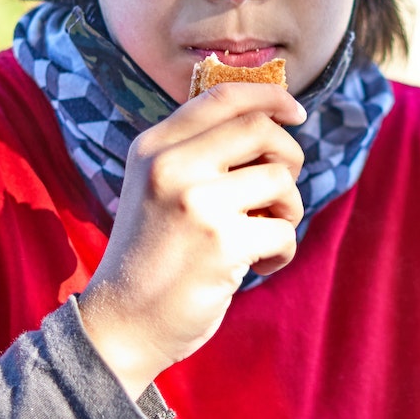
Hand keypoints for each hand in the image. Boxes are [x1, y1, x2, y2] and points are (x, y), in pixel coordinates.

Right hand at [77, 81, 305, 391]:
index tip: (296, 113)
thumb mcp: (157, 187)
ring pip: (281, 180)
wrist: (124, 322)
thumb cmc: (154, 255)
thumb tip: (271, 121)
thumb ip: (199, 152)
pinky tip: (257, 266)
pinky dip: (283, 251)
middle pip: (262, 130)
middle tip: (278, 193)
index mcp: (154, 146)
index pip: (223, 96)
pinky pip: (284, 231)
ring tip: (262, 236)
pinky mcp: (222, 243)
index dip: (271, 97)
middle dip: (289, 157)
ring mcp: (196, 203)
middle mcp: (171, 166)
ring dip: (288, 210)